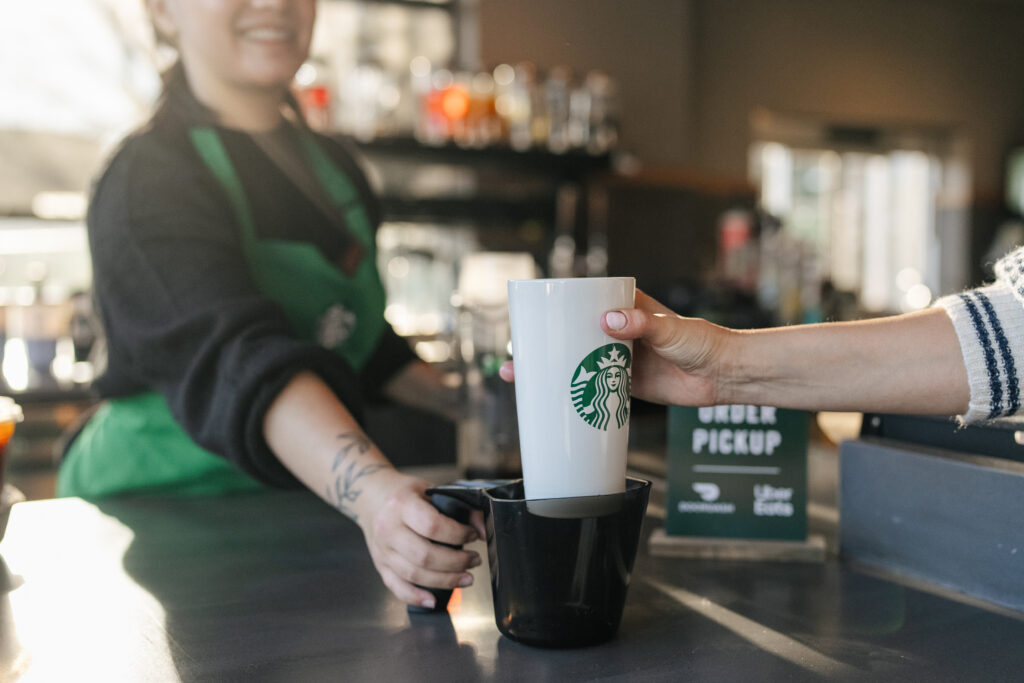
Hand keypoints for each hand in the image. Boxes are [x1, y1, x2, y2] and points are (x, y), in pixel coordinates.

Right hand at [358, 469, 485, 608]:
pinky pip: (397, 586)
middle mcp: (388, 529)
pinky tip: (433, 600)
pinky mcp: (380, 565)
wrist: (371, 497)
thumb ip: (459, 507)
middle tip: (474, 560)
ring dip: (444, 581)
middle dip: (456, 562)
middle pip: (425, 555)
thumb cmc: (403, 494)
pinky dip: (415, 597)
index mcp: (402, 505)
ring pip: (414, 574)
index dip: (458, 534)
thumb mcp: (430, 490)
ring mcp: (382, 550)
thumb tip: (483, 529)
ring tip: (466, 577)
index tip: (473, 535)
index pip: (432, 525)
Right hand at [499, 289, 731, 406]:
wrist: (725, 375)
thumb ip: (641, 324)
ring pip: (576, 361)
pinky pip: (593, 385)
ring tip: (522, 378)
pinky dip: (573, 392)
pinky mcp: (625, 381)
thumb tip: (609, 321)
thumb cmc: (704, 342)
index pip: (580, 303)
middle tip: (515, 356)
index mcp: (624, 306)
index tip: (528, 320)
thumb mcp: (670, 329)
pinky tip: (551, 399)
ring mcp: (619, 356)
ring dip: (551, 370)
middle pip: (570, 335)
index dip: (552, 311)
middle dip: (541, 345)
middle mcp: (617, 329)